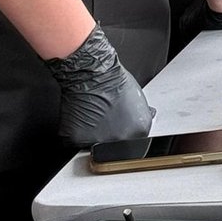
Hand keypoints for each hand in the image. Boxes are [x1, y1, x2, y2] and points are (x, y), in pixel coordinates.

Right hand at [46, 24, 153, 148]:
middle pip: (115, 147)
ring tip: (93, 116)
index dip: (126, 134)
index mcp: (139, 130)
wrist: (93, 73)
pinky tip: (81, 117)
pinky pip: (75, 143)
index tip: (120, 128)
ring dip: (93, 136)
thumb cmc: (114, 80)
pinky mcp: (77, 140)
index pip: (134, 143)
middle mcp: (120, 140)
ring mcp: (99, 142)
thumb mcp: (139, 98)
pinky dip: (77, 133)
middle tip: (105, 121)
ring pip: (94, 146)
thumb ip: (142, 115)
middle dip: (111, 137)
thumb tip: (146, 117)